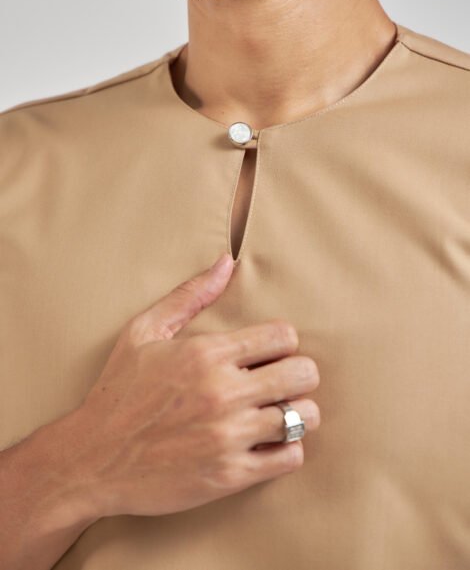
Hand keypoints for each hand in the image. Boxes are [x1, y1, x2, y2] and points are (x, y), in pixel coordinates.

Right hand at [72, 253, 320, 517]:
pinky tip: (268, 443)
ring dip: (297, 412)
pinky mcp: (229, 475)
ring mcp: (228, 436)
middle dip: (298, 373)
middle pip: (303, 374)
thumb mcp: (143, 332)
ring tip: (277, 411)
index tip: (269, 352)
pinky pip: (290, 457)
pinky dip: (287, 449)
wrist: (91, 461)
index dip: (282, 341)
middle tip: (281, 381)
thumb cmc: (118, 393)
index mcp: (206, 354)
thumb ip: (189, 295)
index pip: (284, 336)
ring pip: (303, 417)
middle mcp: (223, 393)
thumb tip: (227, 262)